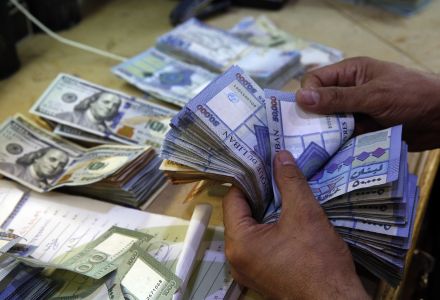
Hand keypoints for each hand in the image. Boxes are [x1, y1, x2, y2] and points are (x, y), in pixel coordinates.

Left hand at [223, 151, 368, 298]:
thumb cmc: (318, 261)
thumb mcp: (305, 213)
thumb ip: (290, 181)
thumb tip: (280, 155)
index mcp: (239, 242)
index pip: (233, 199)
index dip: (249, 179)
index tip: (265, 164)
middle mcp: (236, 258)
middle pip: (241, 214)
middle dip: (259, 193)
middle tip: (276, 175)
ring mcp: (248, 269)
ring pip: (251, 229)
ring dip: (267, 210)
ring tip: (284, 192)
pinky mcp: (262, 275)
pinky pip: (260, 243)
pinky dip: (271, 228)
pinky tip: (288, 216)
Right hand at [295, 57, 439, 150]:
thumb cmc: (411, 96)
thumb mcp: (372, 95)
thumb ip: (337, 98)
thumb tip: (301, 97)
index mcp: (349, 73)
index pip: (315, 81)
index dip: (307, 95)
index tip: (304, 114)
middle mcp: (348, 91)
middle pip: (318, 104)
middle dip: (313, 118)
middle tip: (308, 135)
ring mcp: (354, 112)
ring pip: (328, 123)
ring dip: (325, 134)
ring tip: (319, 148)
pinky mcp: (361, 130)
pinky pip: (342, 137)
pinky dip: (337, 145)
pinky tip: (332, 154)